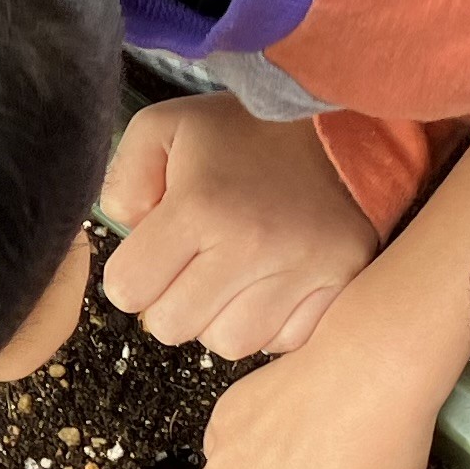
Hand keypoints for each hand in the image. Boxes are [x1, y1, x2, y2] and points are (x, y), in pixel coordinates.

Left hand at [99, 95, 375, 361]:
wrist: (345, 125)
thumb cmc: (246, 132)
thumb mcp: (165, 129)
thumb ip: (124, 182)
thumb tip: (126, 234)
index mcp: (199, 207)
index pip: (127, 290)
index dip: (131, 275)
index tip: (154, 255)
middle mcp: (251, 245)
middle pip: (172, 327)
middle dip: (172, 301)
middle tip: (194, 266)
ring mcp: (301, 269)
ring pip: (228, 343)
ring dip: (221, 318)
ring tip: (235, 275)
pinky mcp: (340, 284)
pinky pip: (282, 341)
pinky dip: (270, 323)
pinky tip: (272, 283)